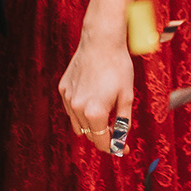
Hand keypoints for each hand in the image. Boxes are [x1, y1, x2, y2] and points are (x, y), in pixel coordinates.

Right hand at [60, 30, 134, 154]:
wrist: (101, 41)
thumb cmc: (118, 66)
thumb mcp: (127, 96)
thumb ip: (123, 122)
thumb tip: (121, 141)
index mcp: (95, 113)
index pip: (102, 141)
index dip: (114, 147)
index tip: (124, 149)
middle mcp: (78, 109)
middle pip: (90, 134)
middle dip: (104, 136)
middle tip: (118, 130)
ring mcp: (68, 99)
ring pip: (78, 124)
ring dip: (91, 124)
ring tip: (106, 111)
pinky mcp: (63, 89)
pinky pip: (72, 108)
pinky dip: (82, 110)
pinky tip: (94, 97)